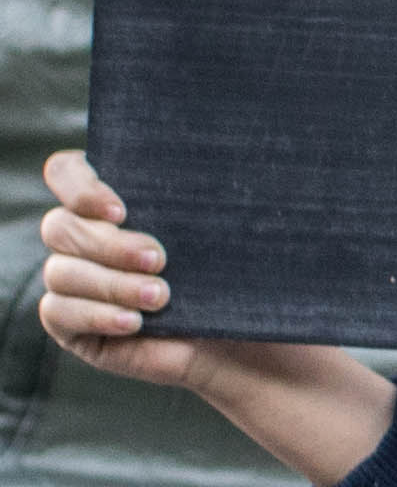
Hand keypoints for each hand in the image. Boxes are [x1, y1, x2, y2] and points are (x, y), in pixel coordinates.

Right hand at [34, 151, 395, 486]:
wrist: (250, 339)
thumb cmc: (245, 274)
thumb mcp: (230, 228)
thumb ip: (206, 194)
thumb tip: (216, 146)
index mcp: (114, 202)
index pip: (66, 173)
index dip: (78, 185)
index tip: (121, 208)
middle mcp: (84, 239)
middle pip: (60, 225)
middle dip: (108, 242)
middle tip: (160, 258)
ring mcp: (74, 282)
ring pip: (61, 271)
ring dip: (111, 283)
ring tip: (161, 297)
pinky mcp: (73, 325)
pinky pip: (57, 313)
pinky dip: (96, 315)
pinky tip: (134, 323)